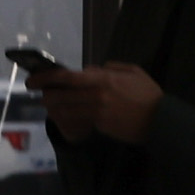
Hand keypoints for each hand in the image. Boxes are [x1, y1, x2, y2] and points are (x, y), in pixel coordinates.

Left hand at [33, 59, 160, 145]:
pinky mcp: (100, 127)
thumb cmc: (148, 94)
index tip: (33, 80)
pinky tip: (69, 116)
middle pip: (60, 97)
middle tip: (42, 94)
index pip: (67, 77)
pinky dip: (70, 119)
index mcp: (103, 79)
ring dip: (55, 109)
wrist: (161, 121)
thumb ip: (111, 68)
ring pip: (66, 111)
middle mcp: (96, 96)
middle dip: (47, 96)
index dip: (46, 78)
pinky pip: (79, 121)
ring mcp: (97, 113)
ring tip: (52, 105)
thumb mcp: (133, 72)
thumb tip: (92, 70)